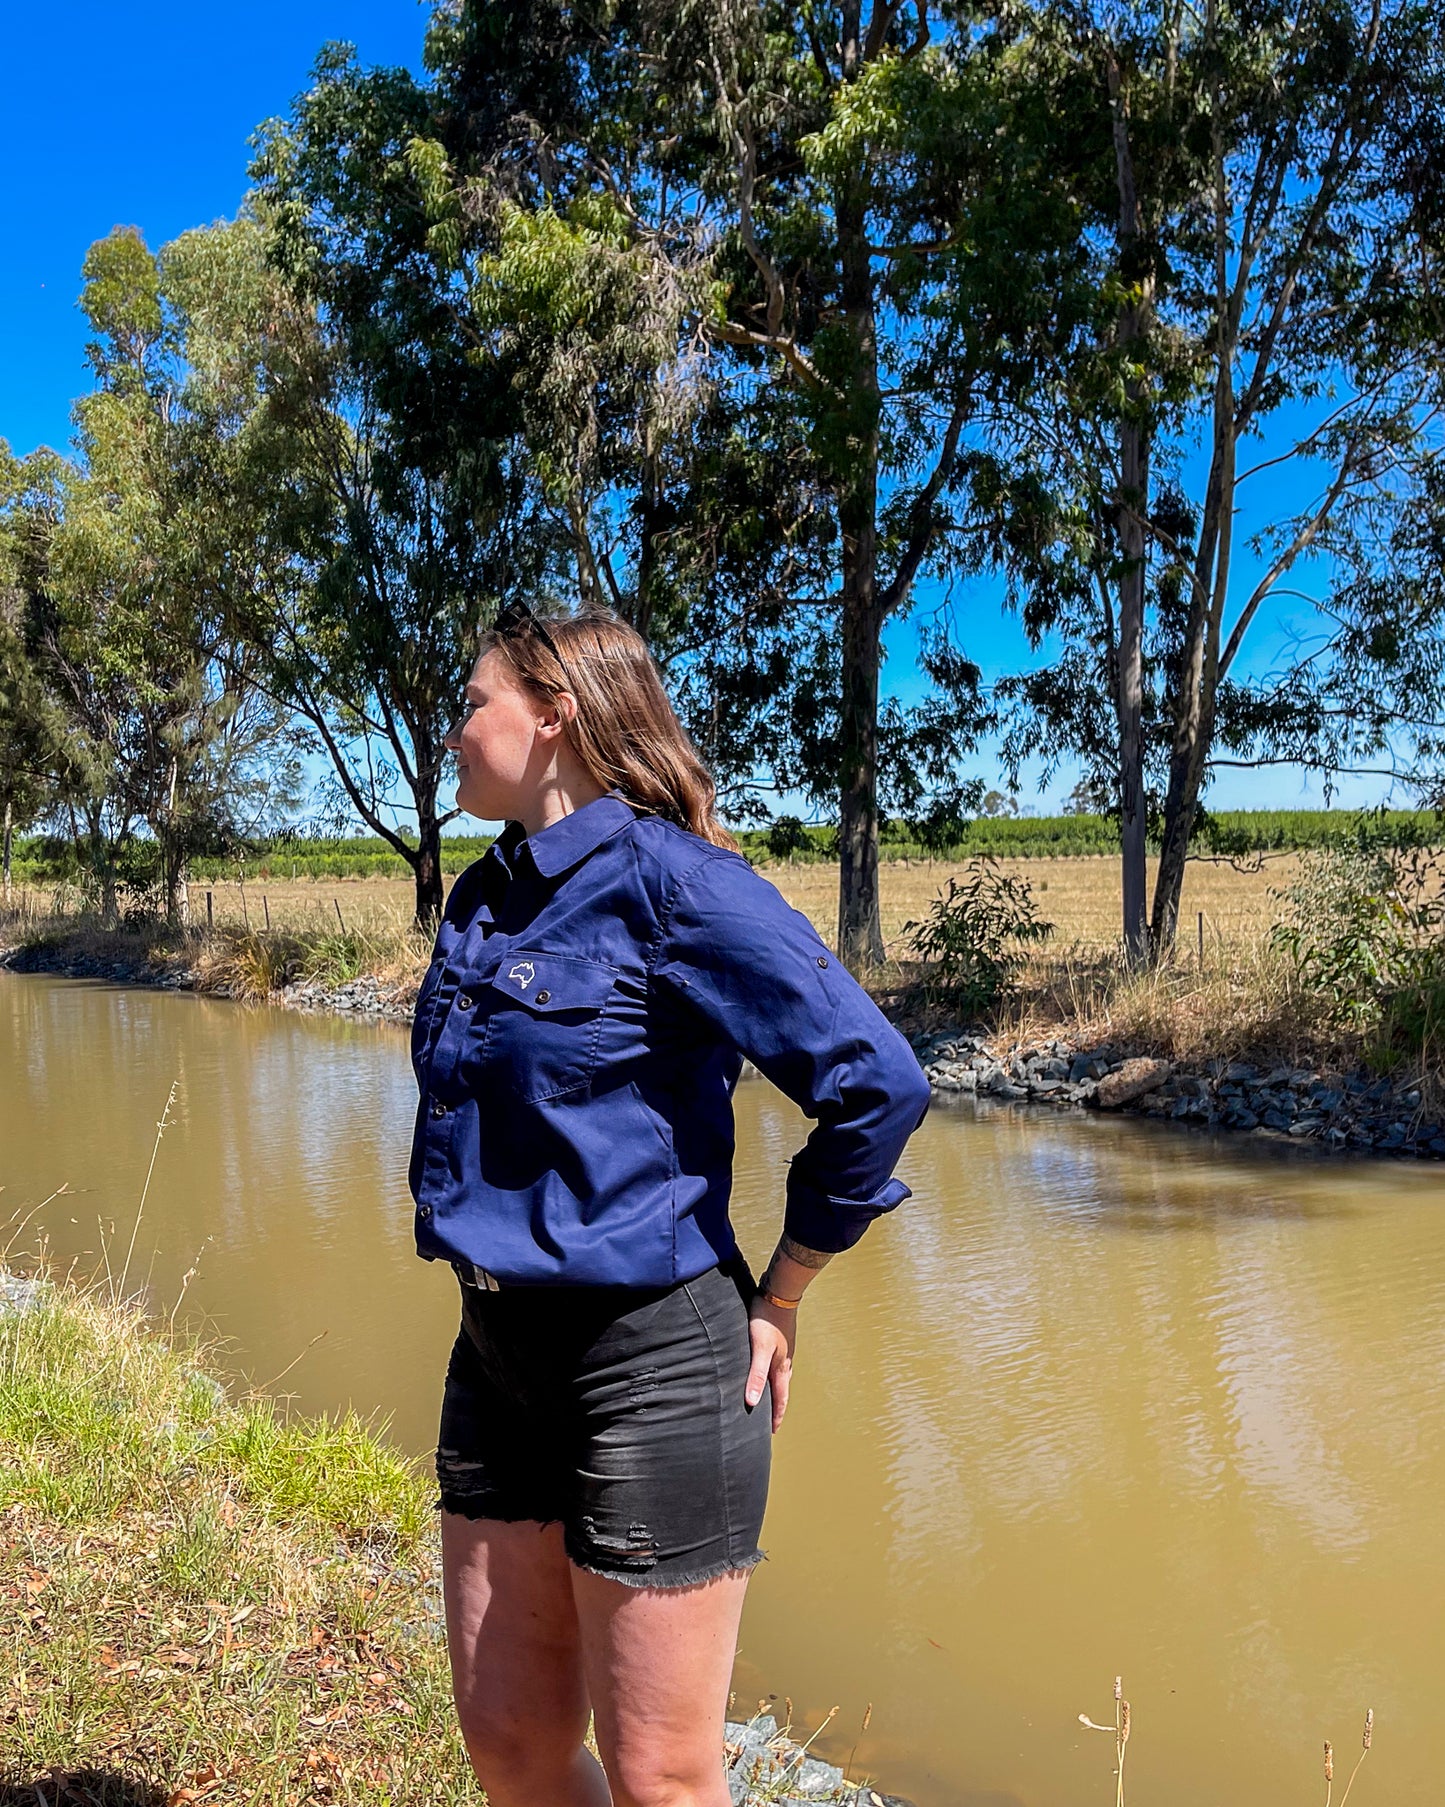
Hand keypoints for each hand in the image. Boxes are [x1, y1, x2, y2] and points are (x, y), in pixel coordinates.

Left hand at [746, 1296, 796, 1433]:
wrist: (780, 1293)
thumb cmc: (767, 1320)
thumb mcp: (759, 1348)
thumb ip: (755, 1374)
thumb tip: (752, 1402)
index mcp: (781, 1367)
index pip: (780, 1398)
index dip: (776, 1416)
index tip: (772, 1431)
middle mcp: (785, 1360)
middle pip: (782, 1389)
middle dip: (776, 1406)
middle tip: (771, 1420)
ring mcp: (784, 1348)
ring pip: (779, 1375)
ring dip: (774, 1389)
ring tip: (768, 1397)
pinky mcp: (779, 1338)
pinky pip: (776, 1362)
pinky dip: (771, 1372)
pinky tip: (764, 1366)